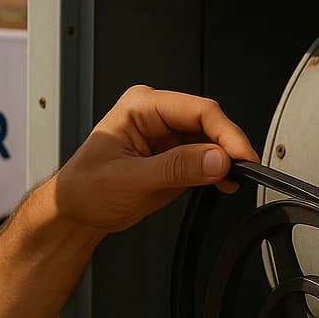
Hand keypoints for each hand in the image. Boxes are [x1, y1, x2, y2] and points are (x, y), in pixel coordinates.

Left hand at [52, 85, 259, 232]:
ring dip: (226, 160)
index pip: (198, 109)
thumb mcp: (129, 179)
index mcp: (141, 105)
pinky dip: (219, 171)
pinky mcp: (176, 157)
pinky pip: (208, 158)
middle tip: (242, 172)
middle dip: (228, 146)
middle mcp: (158, 115)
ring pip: (213, 140)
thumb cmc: (85, 188)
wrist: (76, 212)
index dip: (225, 132)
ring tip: (232, 181)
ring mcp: (169, 137)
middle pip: (209, 122)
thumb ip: (175, 168)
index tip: (240, 156)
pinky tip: (223, 184)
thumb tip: (216, 159)